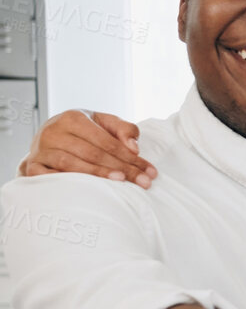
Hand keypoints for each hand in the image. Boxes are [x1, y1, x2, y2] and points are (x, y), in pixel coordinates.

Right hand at [19, 109, 155, 186]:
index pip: (106, 141)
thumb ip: (123, 129)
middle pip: (93, 154)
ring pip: (73, 165)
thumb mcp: (103, 122)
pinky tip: (87, 190)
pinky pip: (50, 178)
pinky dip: (68, 183)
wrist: (47, 136)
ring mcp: (41, 150)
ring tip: (122, 183)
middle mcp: (53, 132)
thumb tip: (134, 147)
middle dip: (122, 168)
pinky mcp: (32, 166)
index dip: (129, 156)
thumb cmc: (82, 130)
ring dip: (99, 175)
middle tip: (144, 182)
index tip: (150, 170)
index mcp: (72, 118)